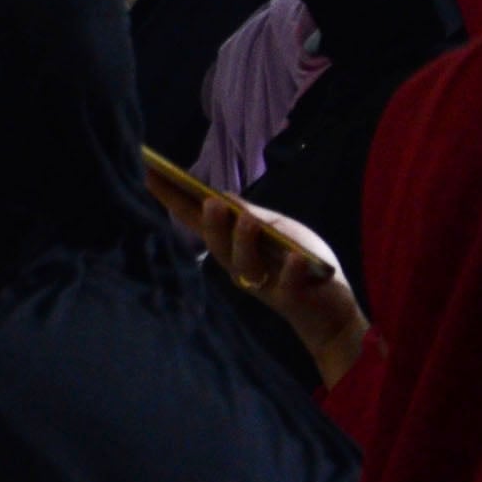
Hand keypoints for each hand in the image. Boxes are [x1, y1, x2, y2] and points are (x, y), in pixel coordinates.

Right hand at [143, 177, 373, 387]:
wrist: (331, 307)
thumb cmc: (301, 263)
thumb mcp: (279, 231)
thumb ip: (252, 217)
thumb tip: (218, 196)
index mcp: (233, 243)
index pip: (197, 218)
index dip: (173, 198)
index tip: (151, 174)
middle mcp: (240, 264)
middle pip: (218, 244)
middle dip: (212, 224)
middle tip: (210, 202)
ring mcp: (263, 284)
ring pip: (245, 263)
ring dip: (245, 241)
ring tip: (247, 220)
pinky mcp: (290, 299)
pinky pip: (287, 284)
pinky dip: (291, 271)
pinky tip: (295, 258)